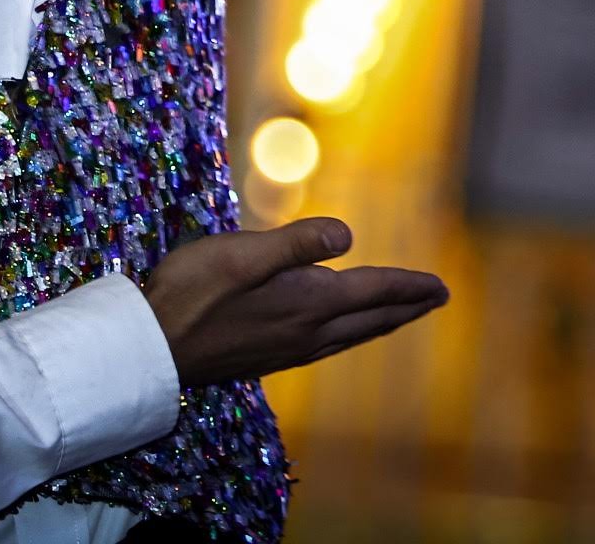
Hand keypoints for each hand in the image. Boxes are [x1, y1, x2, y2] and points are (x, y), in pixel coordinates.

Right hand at [141, 217, 447, 385]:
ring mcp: (286, 350)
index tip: (442, 287)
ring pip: (350, 336)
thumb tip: (349, 235)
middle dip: (405, 307)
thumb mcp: (244, 252)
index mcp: (308, 302)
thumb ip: (298, 242)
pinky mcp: (267, 358)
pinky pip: (327, 346)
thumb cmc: (192, 291)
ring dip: (381, 322)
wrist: (151, 348)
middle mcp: (306, 332)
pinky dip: (350, 335)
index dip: (408, 286)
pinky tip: (339, 334)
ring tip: (399, 314)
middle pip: (370, 319)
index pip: (372, 291)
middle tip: (436, 299)